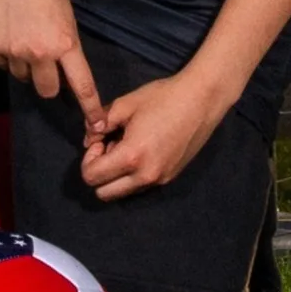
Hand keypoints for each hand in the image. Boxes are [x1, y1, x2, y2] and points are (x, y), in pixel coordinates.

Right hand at [0, 0, 100, 137]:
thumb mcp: (67, 15)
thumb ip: (67, 44)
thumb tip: (65, 69)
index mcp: (66, 43)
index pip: (82, 84)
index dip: (90, 108)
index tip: (95, 125)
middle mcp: (41, 53)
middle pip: (47, 90)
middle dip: (48, 82)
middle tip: (46, 61)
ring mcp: (15, 52)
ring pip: (23, 77)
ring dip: (26, 66)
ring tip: (25, 35)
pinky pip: (4, 64)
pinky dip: (7, 55)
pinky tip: (10, 31)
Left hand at [78, 64, 235, 200]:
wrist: (202, 100)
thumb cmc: (163, 97)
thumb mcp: (124, 105)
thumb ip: (100, 124)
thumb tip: (89, 139)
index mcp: (131, 157)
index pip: (91, 177)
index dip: (88, 159)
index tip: (100, 140)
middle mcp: (145, 175)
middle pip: (103, 194)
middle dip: (99, 173)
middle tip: (108, 147)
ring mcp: (160, 180)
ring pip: (122, 192)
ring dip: (116, 176)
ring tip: (127, 147)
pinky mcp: (170, 178)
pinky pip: (140, 185)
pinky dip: (132, 174)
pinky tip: (143, 149)